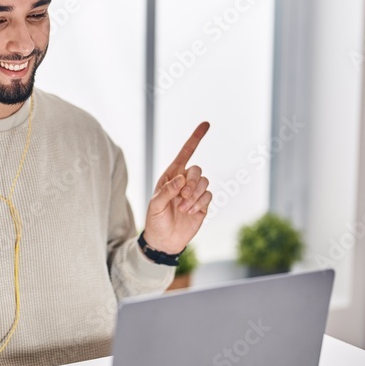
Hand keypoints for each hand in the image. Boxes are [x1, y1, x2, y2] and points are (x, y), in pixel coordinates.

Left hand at [144, 122, 211, 253]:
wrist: (165, 241)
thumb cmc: (155, 220)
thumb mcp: (156, 205)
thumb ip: (168, 190)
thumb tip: (181, 178)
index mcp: (171, 176)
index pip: (185, 153)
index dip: (195, 139)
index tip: (206, 125)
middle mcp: (184, 181)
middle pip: (197, 170)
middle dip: (192, 182)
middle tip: (182, 196)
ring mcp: (195, 193)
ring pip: (205, 182)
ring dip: (194, 195)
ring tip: (183, 208)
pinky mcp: (203, 204)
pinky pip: (209, 195)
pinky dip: (200, 203)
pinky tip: (190, 212)